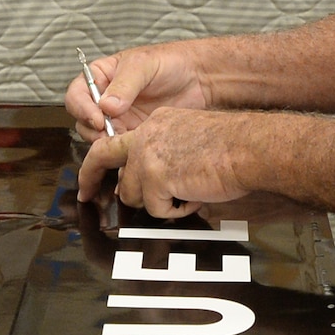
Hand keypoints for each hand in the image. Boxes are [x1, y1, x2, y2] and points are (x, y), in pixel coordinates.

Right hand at [65, 41, 210, 140]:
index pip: (77, 94)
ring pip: (99, 137)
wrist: (199, 78)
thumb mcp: (143, 66)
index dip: (82, 108)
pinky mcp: (133, 134)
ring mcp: (118, 119)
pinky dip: (122, 151)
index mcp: (100, 77)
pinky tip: (133, 151)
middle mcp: (104, 100)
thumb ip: (124, 85)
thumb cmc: (170, 62)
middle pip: (83, 120)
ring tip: (123, 143)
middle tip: (109, 135)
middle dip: (92, 130)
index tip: (98, 119)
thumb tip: (106, 106)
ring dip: (106, 143)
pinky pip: (119, 147)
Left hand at [77, 107, 255, 215]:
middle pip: (102, 159)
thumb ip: (163, 152)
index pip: (115, 141)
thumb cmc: (232, 147)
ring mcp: (147, 156)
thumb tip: (147, 182)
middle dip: (89, 179)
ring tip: (186, 193)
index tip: (92, 177)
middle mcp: (146, 136)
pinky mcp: (155, 178)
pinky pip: (156, 209)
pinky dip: (177, 211)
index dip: (99, 161)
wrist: (248, 149)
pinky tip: (195, 196)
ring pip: (131, 195)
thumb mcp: (189, 138)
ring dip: (158, 202)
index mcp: (155, 124)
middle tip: (86, 197)